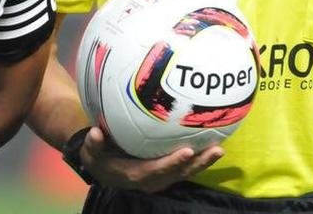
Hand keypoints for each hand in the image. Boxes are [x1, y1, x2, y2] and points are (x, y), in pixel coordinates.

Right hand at [79, 127, 223, 192]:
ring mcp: (161, 177)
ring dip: (203, 162)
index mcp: (134, 175)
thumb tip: (95, 133)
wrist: (104, 169)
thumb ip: (94, 143)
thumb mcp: (93, 151)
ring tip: (219, 150)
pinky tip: (213, 146)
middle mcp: (151, 180)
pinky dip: (199, 160)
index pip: (156, 170)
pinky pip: (185, 167)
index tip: (187, 151)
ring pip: (185, 172)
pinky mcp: (167, 172)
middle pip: (178, 173)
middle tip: (215, 150)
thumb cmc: (100, 156)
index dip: (172, 163)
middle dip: (197, 163)